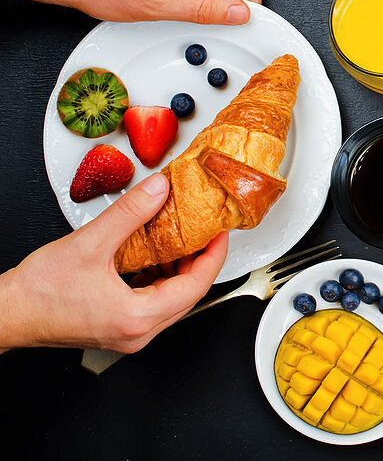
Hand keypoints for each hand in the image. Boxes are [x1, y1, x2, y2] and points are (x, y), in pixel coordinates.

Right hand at [0, 173, 227, 352]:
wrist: (7, 313)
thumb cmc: (38, 293)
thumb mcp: (91, 243)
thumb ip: (130, 213)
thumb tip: (159, 190)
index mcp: (137, 318)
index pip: (196, 286)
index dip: (213, 256)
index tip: (220, 234)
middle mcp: (138, 332)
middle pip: (188, 294)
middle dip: (198, 260)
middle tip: (204, 231)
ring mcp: (128, 333)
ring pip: (170, 299)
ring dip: (178, 269)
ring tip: (179, 239)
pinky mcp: (117, 327)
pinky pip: (152, 302)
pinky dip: (158, 277)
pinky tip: (153, 256)